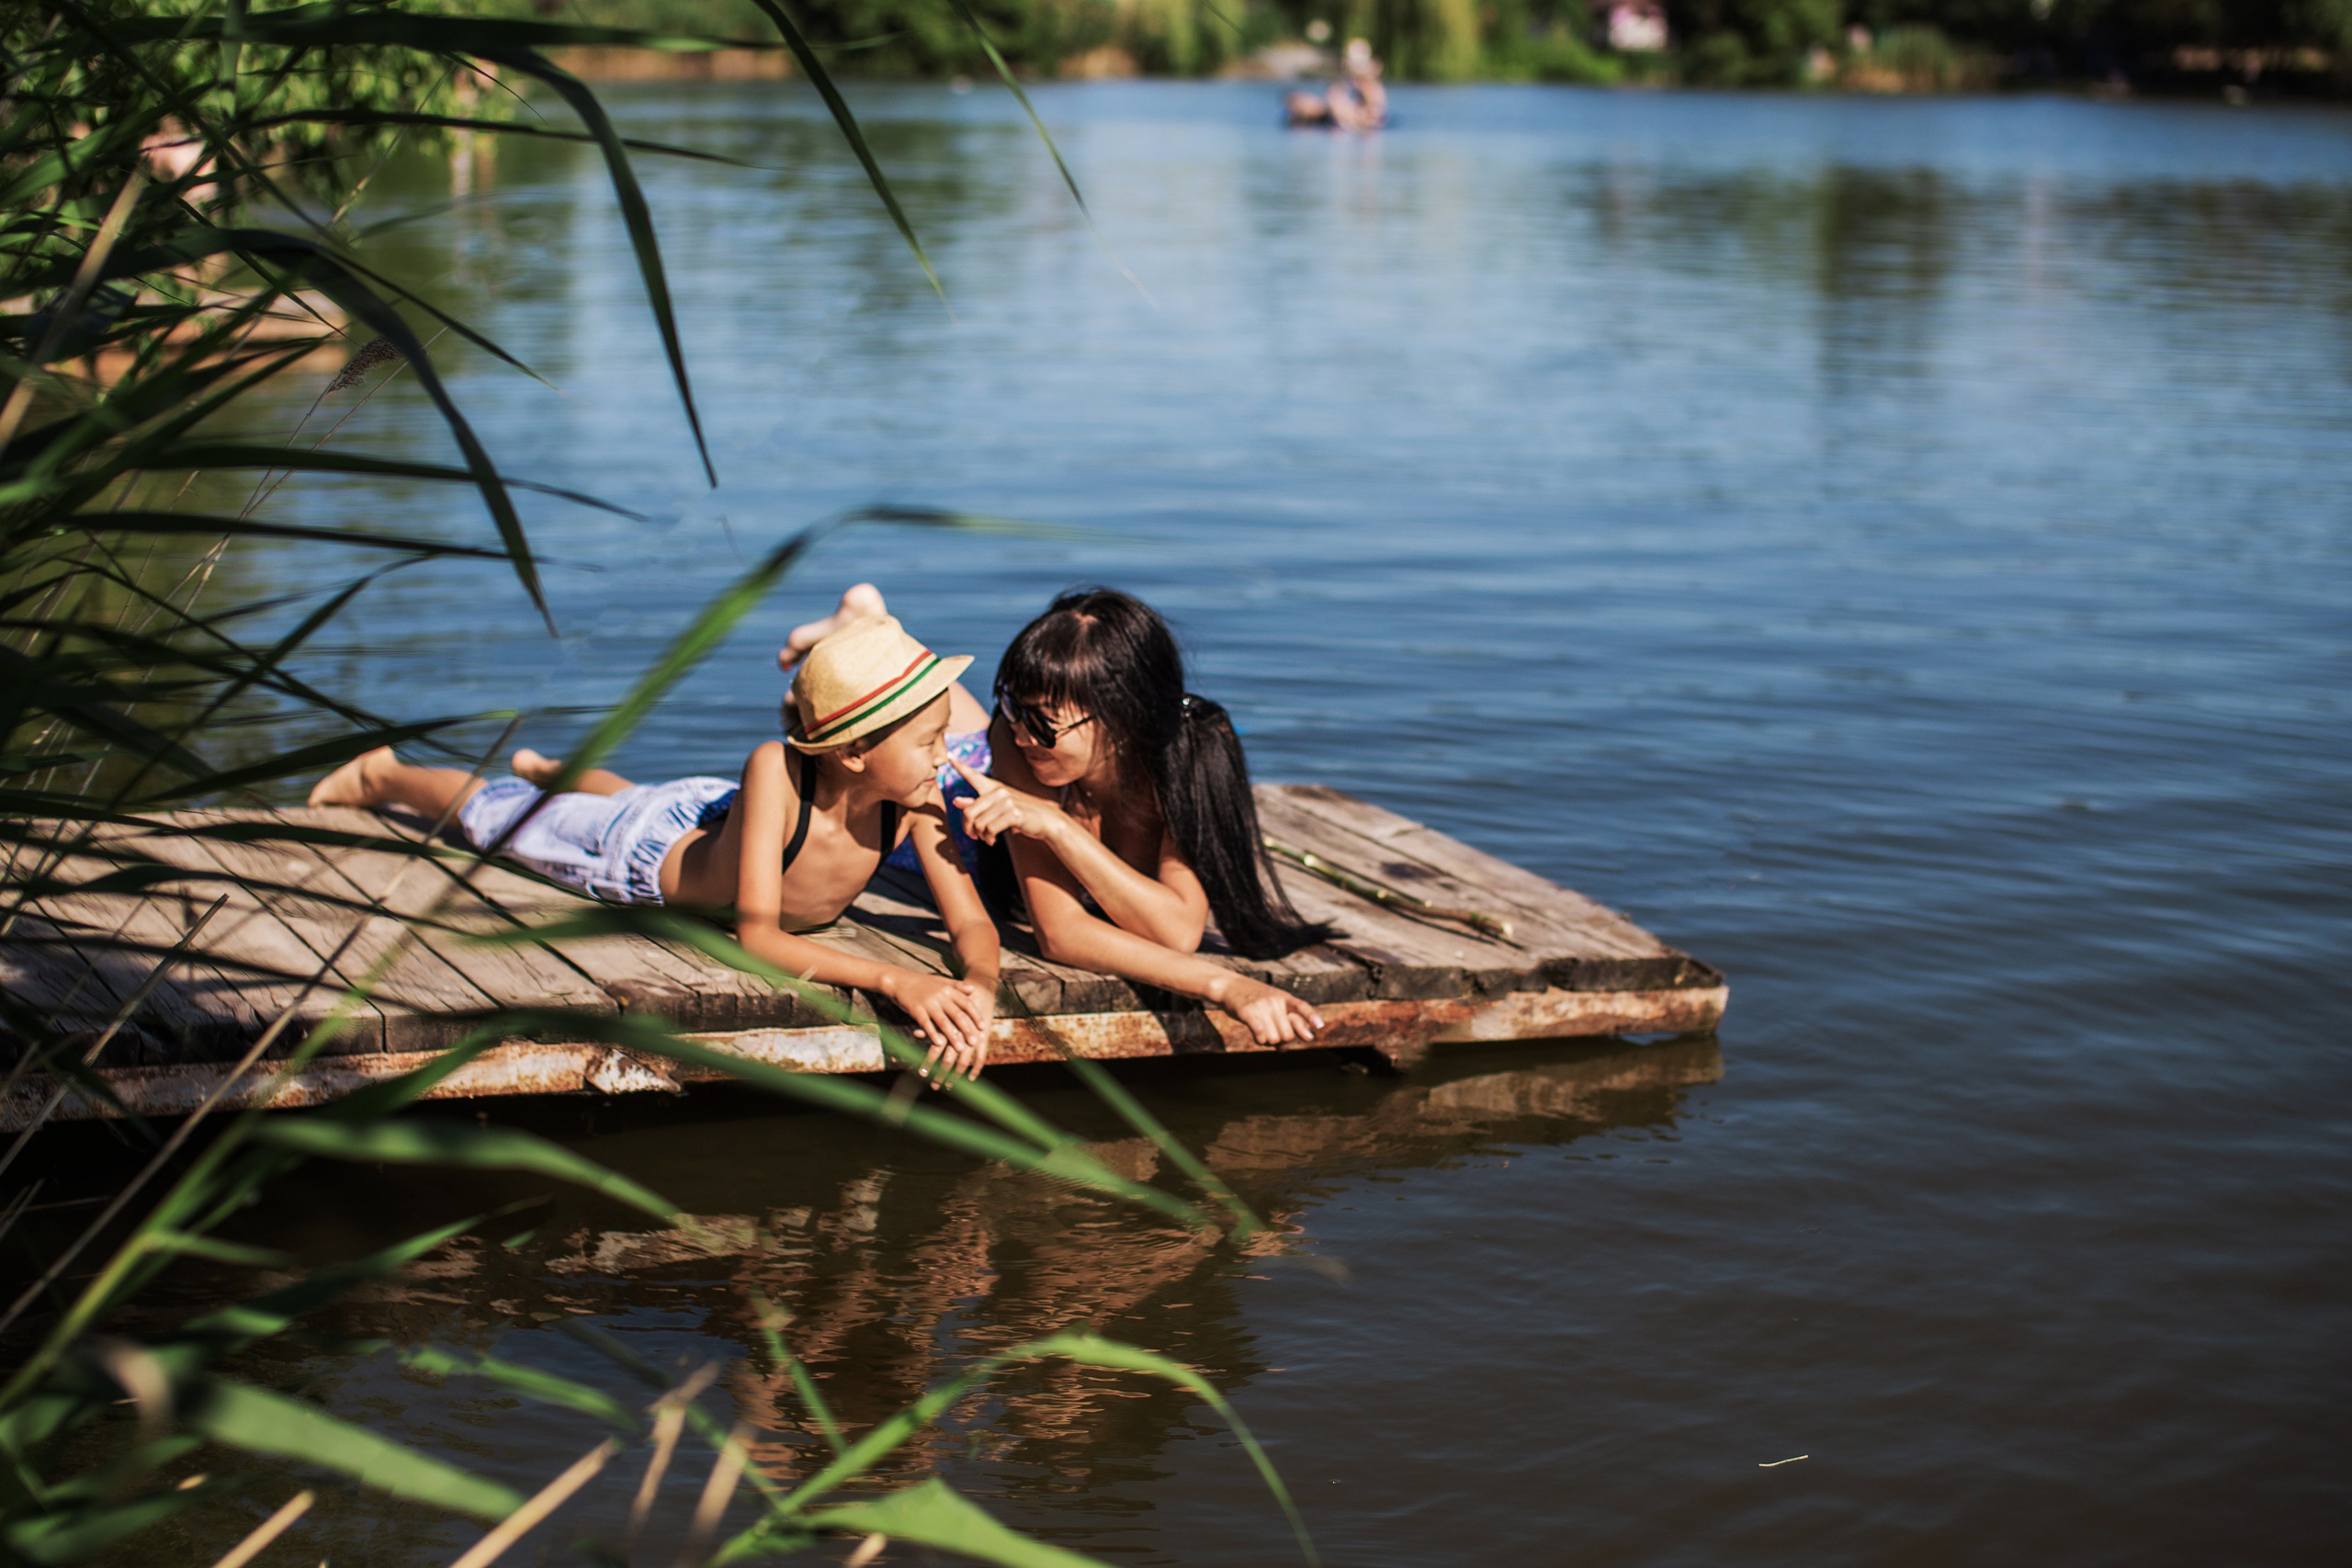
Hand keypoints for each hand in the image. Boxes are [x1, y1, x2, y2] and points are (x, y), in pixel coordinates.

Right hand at [889, 970, 992, 1085]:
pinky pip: (926, 1024)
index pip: (966, 1003)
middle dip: (967, 1029)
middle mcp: (941, 996)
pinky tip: (939, 1043)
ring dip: (953, 1036)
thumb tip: (973, 989)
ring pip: (944, 1022)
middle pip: (957, 1015)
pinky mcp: (916, 1009)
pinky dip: (932, 1034)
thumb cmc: (922, 982)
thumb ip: (956, 986)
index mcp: (948, 989)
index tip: (983, 1027)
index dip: (975, 1016)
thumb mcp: (941, 981)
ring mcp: (928, 1003)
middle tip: (975, 1042)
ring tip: (960, 1048)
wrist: (899, 980)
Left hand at [949, 758, 1066, 847]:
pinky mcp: (1013, 813)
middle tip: (972, 836)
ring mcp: (1006, 801)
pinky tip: (993, 841)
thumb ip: (976, 804)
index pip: (974, 775)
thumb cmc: (1020, 813)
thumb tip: (956, 800)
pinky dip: (989, 839)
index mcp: (994, 787)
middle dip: (967, 828)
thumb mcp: (998, 807)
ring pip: (978, 823)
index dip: (960, 766)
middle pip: (968, 812)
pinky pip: (990, 830)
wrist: (1046, 820)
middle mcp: (999, 792)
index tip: (949, 757)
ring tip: (986, 839)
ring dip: (980, 835)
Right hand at [1210, 974, 1323, 1045]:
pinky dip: (1260, 1040)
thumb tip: (1289, 1047)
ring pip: (1273, 1039)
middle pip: (1288, 1035)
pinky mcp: (1247, 1012)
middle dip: (1281, 1041)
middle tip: (1272, 1034)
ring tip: (1261, 1032)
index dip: (1311, 1017)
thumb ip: (1284, 1023)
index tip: (1319, 1026)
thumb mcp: (1272, 1006)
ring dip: (1267, 1042)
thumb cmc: (1254, 1000)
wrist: (1229, 986)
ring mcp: (1261, 1006)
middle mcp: (1275, 1001)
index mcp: (1284, 998)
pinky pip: (1260, 1035)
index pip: (1302, 1007)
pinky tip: (1257, 1036)